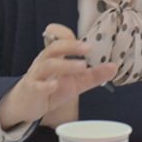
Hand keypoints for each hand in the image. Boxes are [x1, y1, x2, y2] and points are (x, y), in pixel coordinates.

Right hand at [0, 24, 116, 129]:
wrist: (26, 105)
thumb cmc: (51, 88)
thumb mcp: (76, 82)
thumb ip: (94, 75)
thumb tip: (114, 67)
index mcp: (55, 56)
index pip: (60, 39)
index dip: (70, 36)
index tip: (88, 42)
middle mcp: (45, 62)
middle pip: (55, 48)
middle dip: (71, 46)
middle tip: (88, 48)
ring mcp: (37, 75)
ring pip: (48, 65)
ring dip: (65, 64)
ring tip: (82, 66)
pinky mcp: (32, 90)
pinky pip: (37, 85)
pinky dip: (46, 85)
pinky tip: (55, 85)